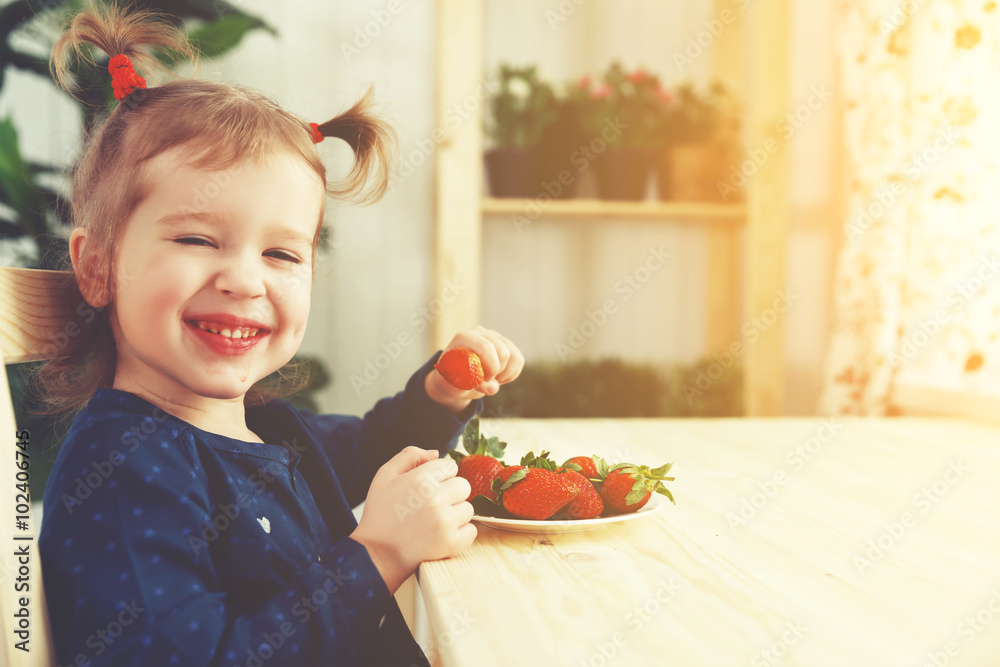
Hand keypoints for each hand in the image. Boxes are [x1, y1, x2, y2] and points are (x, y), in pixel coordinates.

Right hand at [350, 447, 474, 592]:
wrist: (376, 554)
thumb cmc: (380, 514)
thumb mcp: (385, 476)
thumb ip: (409, 456)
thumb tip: (436, 453)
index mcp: (421, 479)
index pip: (450, 466)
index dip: (440, 477)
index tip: (427, 489)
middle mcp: (436, 498)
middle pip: (463, 485)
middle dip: (451, 493)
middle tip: (432, 505)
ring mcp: (445, 522)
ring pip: (468, 508)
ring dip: (455, 514)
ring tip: (434, 521)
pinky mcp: (451, 543)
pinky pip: (471, 531)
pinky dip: (460, 533)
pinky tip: (441, 534)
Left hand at [425, 326, 524, 412]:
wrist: (458, 378)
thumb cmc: (453, 379)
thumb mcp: (453, 384)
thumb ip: (469, 384)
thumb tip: (493, 388)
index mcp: (464, 337)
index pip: (485, 347)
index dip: (490, 367)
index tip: (484, 379)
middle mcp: (480, 332)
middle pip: (503, 353)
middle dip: (496, 372)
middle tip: (485, 381)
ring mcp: (495, 337)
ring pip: (513, 357)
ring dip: (503, 374)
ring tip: (490, 379)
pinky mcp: (506, 344)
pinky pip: (518, 360)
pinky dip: (511, 374)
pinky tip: (497, 376)